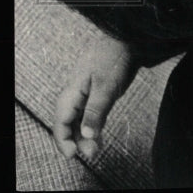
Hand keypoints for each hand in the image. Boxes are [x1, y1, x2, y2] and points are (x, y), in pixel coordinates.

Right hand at [53, 35, 136, 158]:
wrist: (130, 37)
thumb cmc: (116, 57)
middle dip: (76, 139)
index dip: (64, 139)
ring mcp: (86, 89)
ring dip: (85, 133)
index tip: (73, 154)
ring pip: (79, 117)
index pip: (61, 120)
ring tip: (96, 148)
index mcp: (73, 90)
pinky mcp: (97, 89)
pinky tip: (98, 134)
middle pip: (69, 121)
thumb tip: (86, 135)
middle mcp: (76, 91)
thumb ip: (96, 111)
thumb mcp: (107, 86)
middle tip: (91, 153)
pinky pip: (89, 110)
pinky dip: (92, 123)